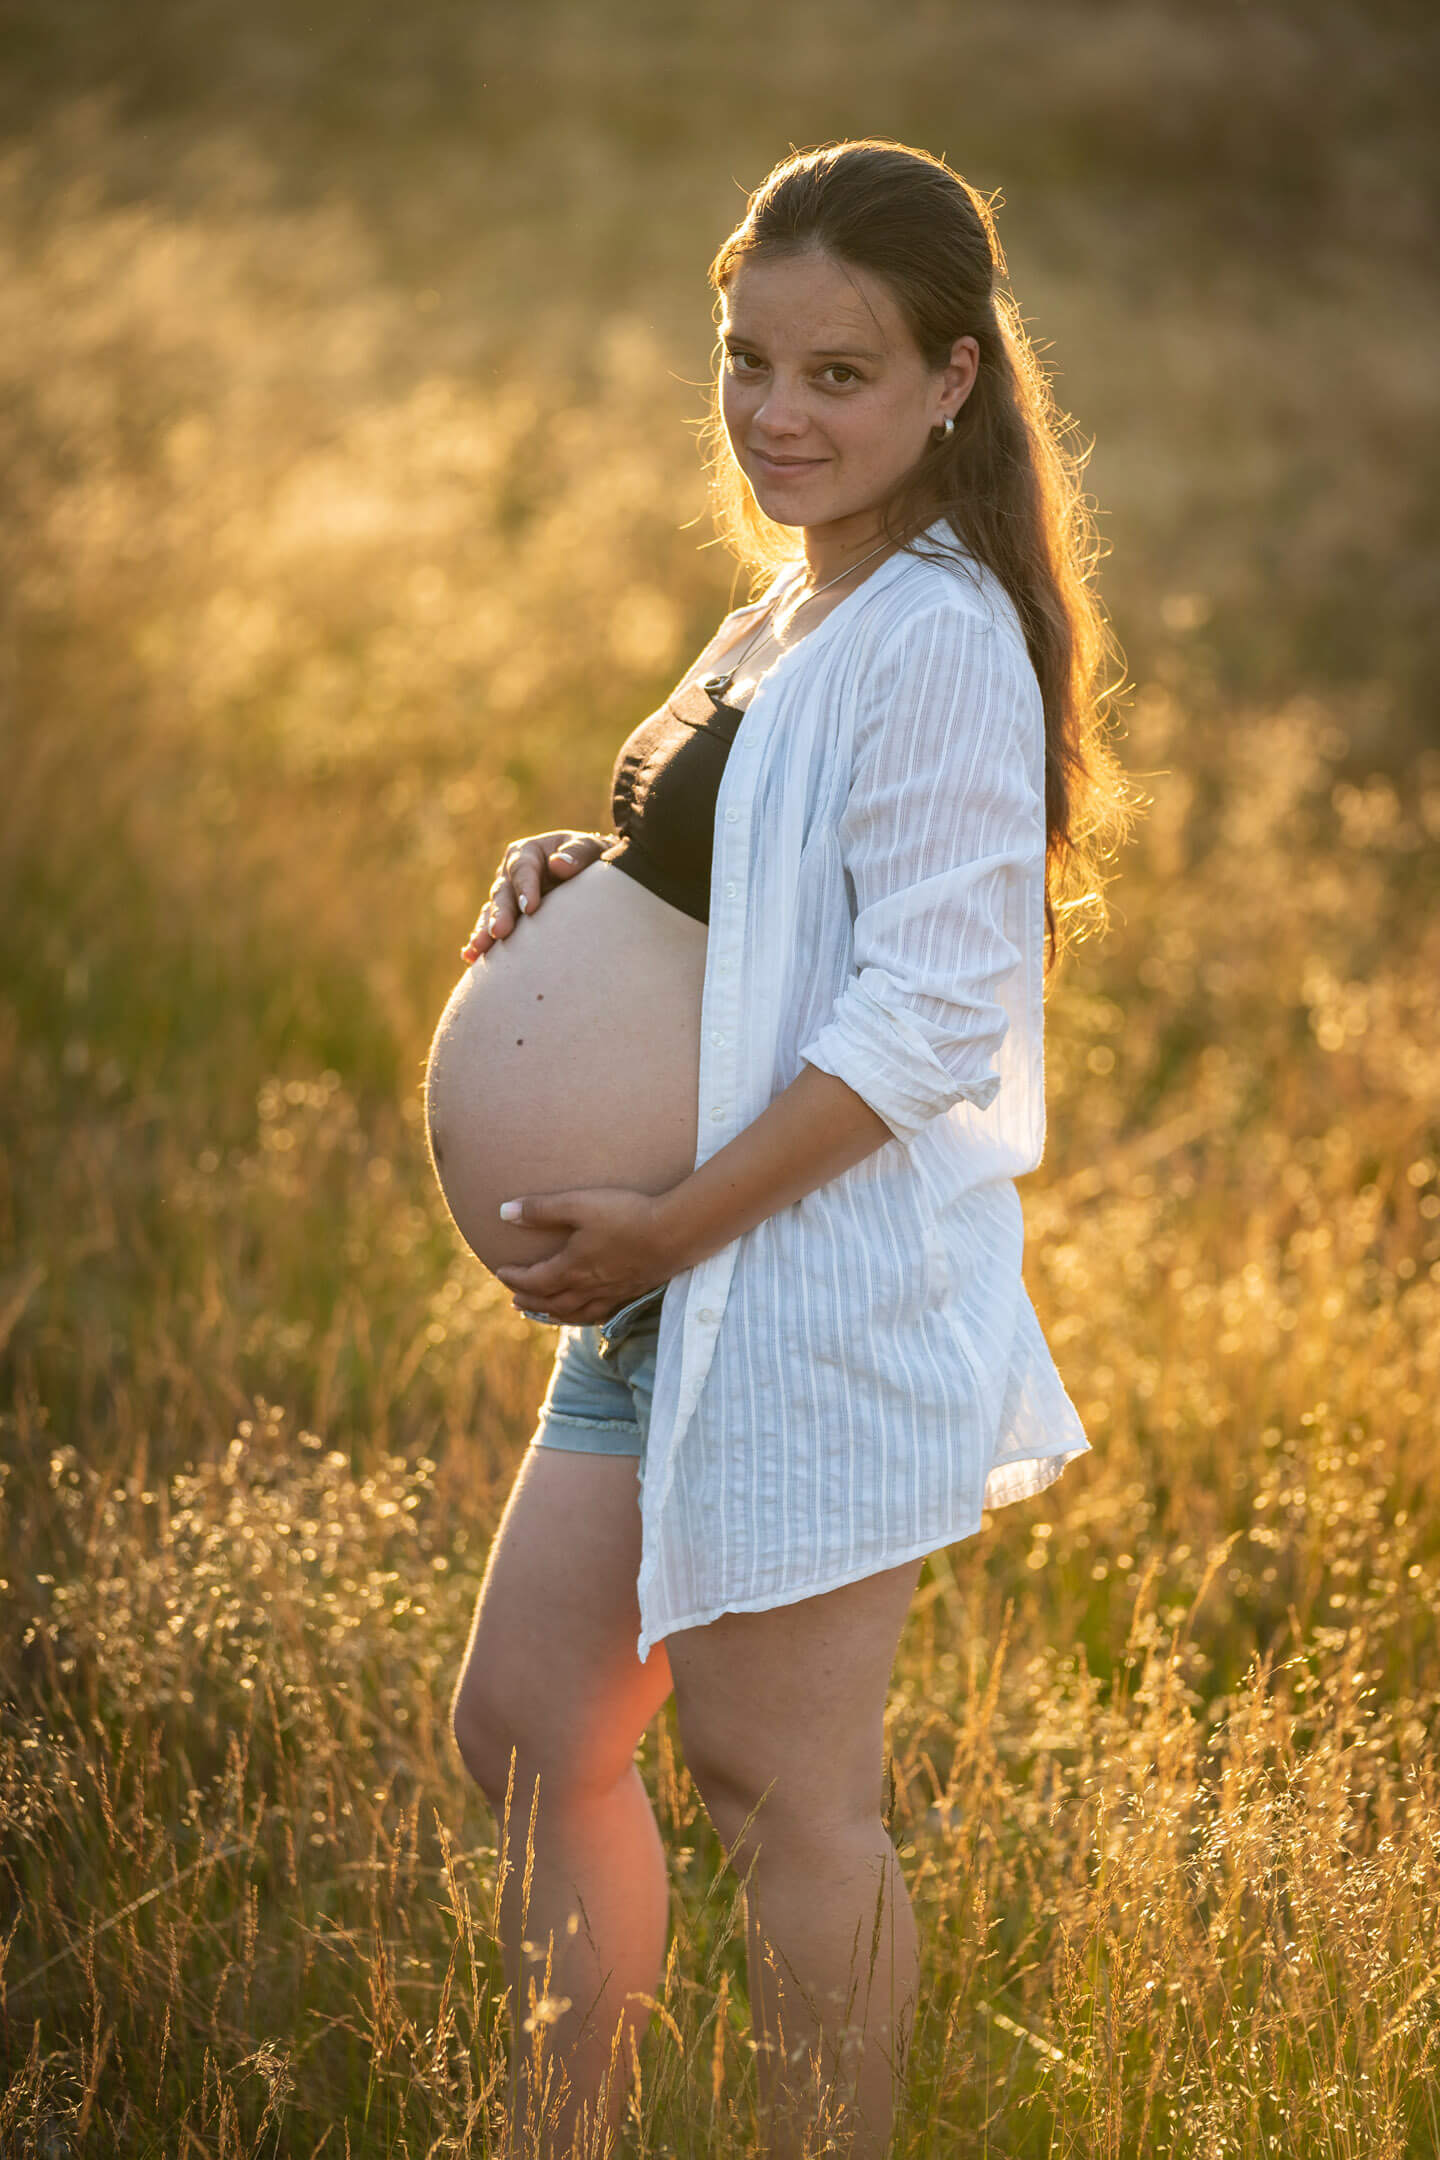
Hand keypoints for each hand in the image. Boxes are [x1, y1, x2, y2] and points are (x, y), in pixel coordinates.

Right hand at [462, 829, 611, 960]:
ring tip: (478, 949)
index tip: (530, 907)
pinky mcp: (509, 920)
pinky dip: (481, 944)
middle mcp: (512, 875)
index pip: (522, 868)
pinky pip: (491, 931)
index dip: (524, 886)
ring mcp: (508, 899)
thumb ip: (578, 853)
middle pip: (502, 893)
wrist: (594, 878)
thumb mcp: (591, 849)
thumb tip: (559, 864)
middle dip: (500, 914)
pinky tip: (471, 958)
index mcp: (529, 853)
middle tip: (500, 932)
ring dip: (484, 932)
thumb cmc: (593, 859)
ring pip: (491, 914)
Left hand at [491, 1187, 677, 1322]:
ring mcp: (613, 1293)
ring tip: (545, 1314)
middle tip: (515, 1301)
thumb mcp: (579, 1204)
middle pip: (552, 1302)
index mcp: (572, 1268)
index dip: (514, 1278)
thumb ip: (541, 1209)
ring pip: (576, 1313)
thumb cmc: (626, 1215)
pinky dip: (585, 1317)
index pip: (535, 1281)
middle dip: (531, 1302)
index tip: (500, 1271)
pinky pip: (601, 1313)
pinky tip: (588, 1312)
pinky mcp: (632, 1292)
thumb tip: (503, 1213)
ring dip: (555, 1314)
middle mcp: (589, 1287)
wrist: (675, 1233)